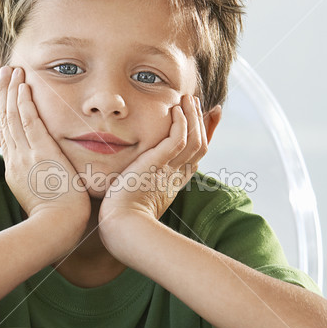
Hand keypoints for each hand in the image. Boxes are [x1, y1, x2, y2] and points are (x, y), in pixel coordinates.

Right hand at [0, 65, 90, 227]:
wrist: (56, 228)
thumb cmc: (57, 221)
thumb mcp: (42, 200)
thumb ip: (43, 185)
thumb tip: (50, 181)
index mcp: (16, 171)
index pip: (7, 136)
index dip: (5, 114)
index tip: (7, 98)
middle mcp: (16, 159)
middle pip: (5, 120)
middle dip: (5, 95)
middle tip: (4, 73)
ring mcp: (26, 155)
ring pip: (14, 116)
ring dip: (13, 90)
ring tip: (12, 69)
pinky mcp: (40, 152)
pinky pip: (28, 120)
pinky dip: (24, 101)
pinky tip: (24, 85)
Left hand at [97, 93, 207, 240]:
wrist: (121, 228)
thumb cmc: (121, 219)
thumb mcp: (133, 198)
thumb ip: (136, 185)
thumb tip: (128, 179)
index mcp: (173, 184)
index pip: (194, 155)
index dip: (201, 135)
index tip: (206, 118)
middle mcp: (176, 176)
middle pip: (200, 145)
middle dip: (202, 122)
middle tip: (199, 103)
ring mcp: (170, 171)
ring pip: (194, 140)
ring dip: (193, 117)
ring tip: (188, 99)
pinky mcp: (158, 165)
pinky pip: (178, 140)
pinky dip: (181, 123)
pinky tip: (176, 109)